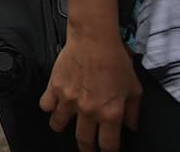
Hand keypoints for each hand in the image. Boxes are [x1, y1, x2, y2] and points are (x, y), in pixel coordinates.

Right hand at [40, 31, 141, 151]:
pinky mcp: (54, 87)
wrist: (94, 39)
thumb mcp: (134, 88)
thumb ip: (133, 112)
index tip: (107, 150)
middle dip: (86, 148)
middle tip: (87, 147)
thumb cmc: (116, 60)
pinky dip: (49, 107)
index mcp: (111, 113)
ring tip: (66, 124)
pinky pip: (45, 106)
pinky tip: (55, 104)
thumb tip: (131, 127)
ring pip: (58, 125)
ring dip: (63, 127)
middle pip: (83, 142)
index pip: (108, 145)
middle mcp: (88, 111)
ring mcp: (68, 99)